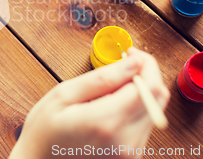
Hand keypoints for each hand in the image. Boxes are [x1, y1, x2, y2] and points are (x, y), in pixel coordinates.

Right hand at [9, 48, 169, 158]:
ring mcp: (131, 154)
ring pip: (154, 109)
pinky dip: (135, 108)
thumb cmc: (44, 132)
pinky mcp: (132, 158)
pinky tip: (112, 107)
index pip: (149, 86)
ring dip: (140, 92)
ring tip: (111, 90)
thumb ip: (102, 78)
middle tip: (124, 65)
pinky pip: (145, 124)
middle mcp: (126, 142)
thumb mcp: (64, 95)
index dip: (145, 63)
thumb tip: (134, 62)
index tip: (130, 53)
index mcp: (106, 122)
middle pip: (158, 97)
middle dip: (146, 74)